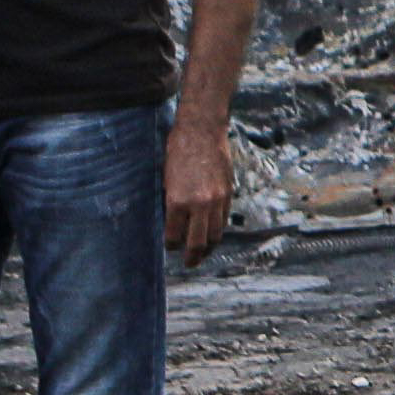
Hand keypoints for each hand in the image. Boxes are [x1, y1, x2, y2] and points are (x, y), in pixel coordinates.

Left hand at [164, 117, 234, 267]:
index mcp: (178, 202)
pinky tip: (212, 233)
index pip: (175, 236)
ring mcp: (217, 200)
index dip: (171, 245)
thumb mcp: (166, 179)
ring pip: (216, 235)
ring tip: (203, 254)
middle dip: (192, 257)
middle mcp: (199, 204)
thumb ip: (172, 203)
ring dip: (209, 248)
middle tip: (189, 263)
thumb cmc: (178, 151)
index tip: (170, 247)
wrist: (202, 131)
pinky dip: (218, 230)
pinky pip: (224, 220)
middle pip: (198, 243)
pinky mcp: (228, 193)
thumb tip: (173, 222)